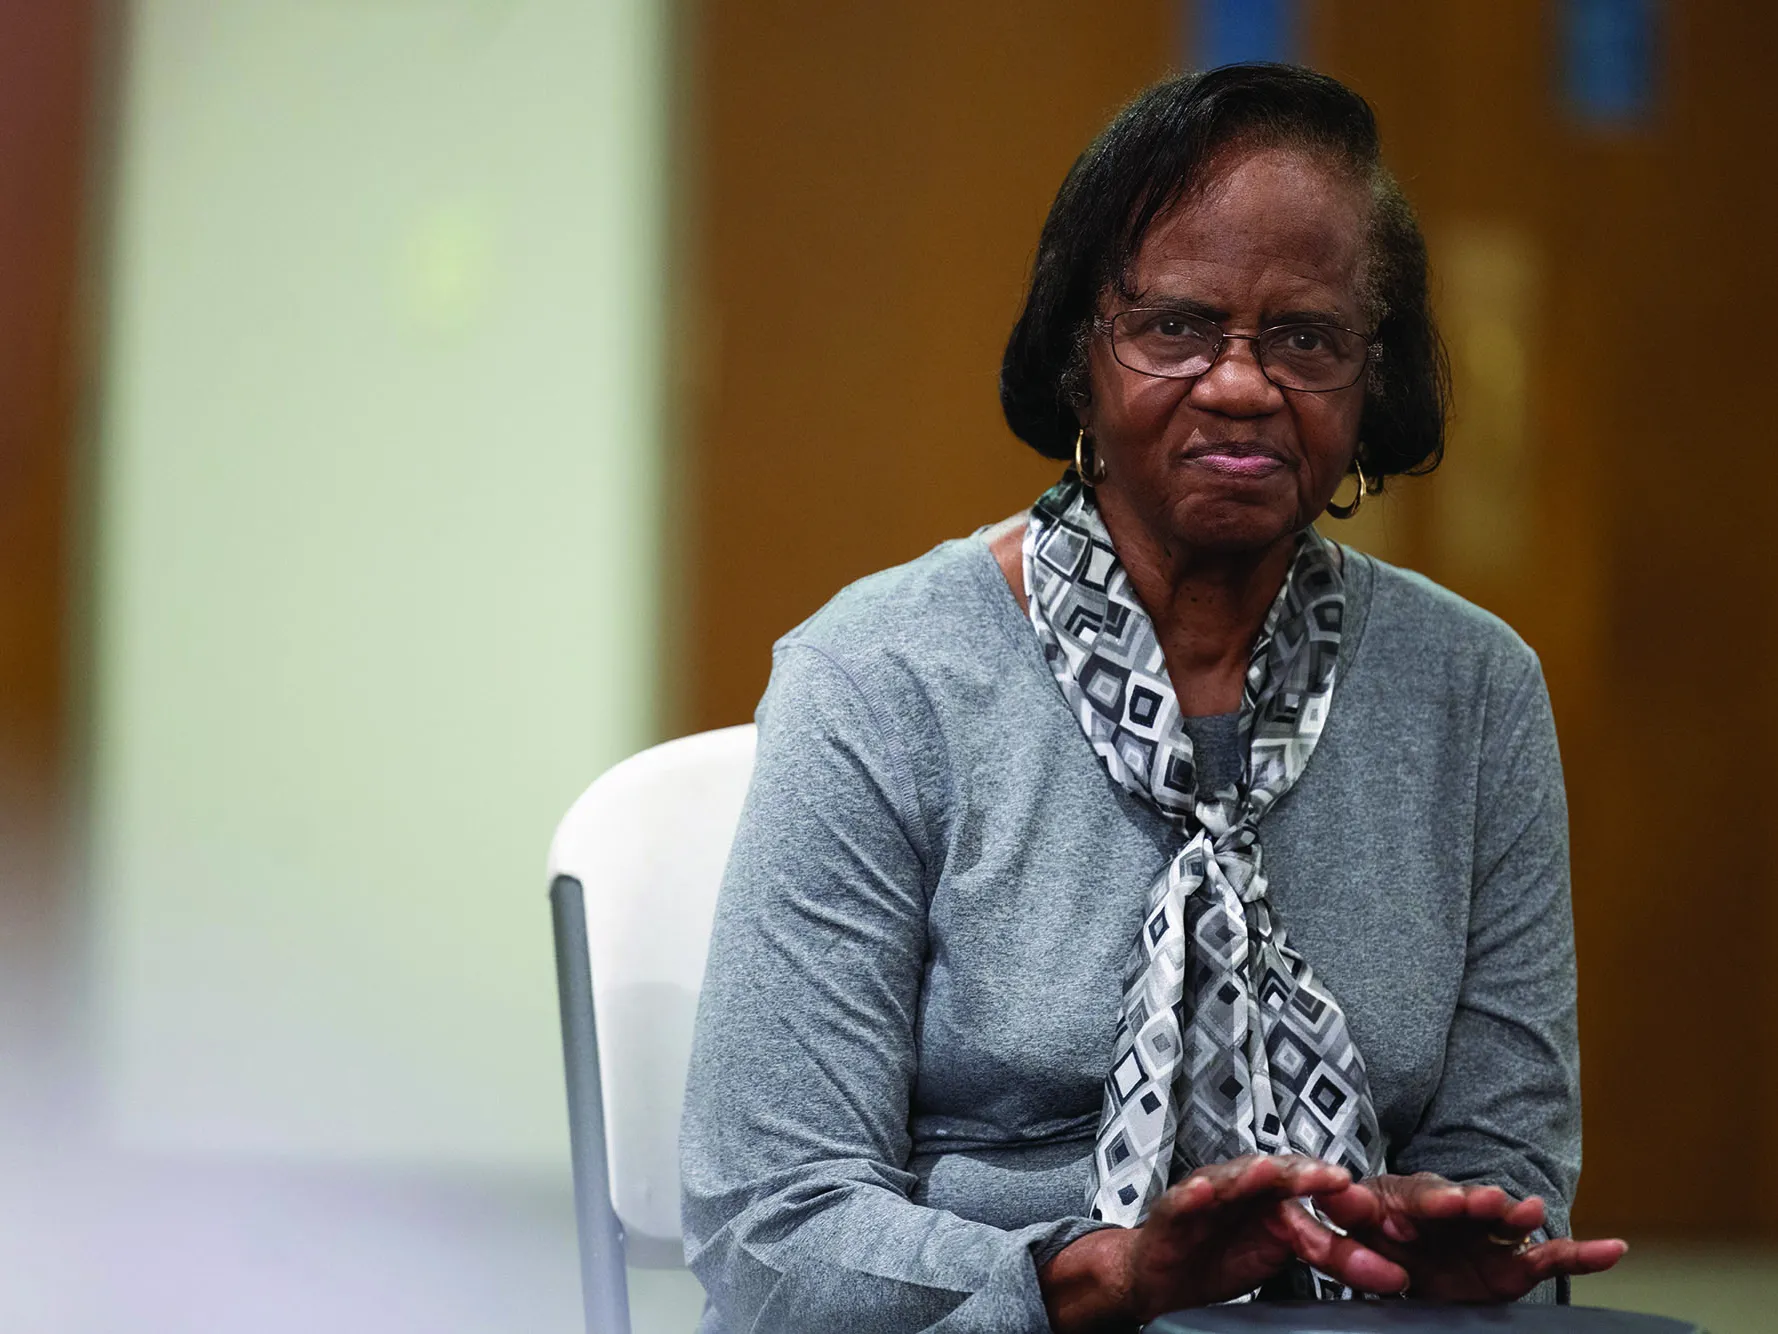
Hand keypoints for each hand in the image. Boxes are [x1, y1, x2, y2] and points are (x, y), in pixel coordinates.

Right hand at [1039, 1155, 1408, 1331]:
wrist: (1163, 1276)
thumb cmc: (1222, 1258)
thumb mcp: (1284, 1257)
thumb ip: (1330, 1255)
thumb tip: (1396, 1273)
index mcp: (1276, 1195)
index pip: (1315, 1192)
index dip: (1343, 1201)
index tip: (1375, 1208)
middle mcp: (1245, 1187)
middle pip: (1279, 1174)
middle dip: (1306, 1174)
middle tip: (1336, 1179)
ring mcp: (1208, 1195)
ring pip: (1232, 1178)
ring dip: (1251, 1173)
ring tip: (1271, 1171)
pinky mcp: (1173, 1212)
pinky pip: (1184, 1201)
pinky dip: (1194, 1194)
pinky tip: (1206, 1192)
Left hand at [1316, 1172, 1627, 1301]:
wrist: (1402, 1274)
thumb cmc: (1372, 1245)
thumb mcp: (1353, 1232)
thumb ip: (1348, 1219)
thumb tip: (1336, 1197)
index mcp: (1407, 1201)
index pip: (1419, 1196)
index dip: (1434, 1200)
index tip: (1450, 1204)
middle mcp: (1452, 1212)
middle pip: (1466, 1204)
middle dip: (1477, 1203)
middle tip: (1489, 1204)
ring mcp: (1485, 1236)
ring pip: (1506, 1223)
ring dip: (1518, 1216)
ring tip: (1534, 1213)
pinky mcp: (1513, 1264)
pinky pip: (1549, 1259)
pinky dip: (1581, 1255)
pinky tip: (1612, 1250)